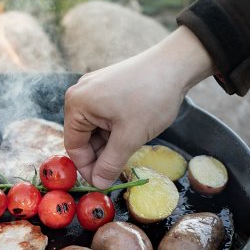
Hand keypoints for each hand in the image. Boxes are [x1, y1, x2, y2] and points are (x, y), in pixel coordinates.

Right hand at [64, 27, 213, 188]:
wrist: (175, 65)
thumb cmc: (150, 98)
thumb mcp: (129, 137)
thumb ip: (110, 164)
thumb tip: (99, 184)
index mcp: (77, 104)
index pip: (73, 146)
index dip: (88, 168)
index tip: (104, 182)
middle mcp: (80, 94)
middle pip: (83, 137)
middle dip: (101, 155)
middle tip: (119, 170)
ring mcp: (94, 89)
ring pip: (96, 128)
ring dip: (110, 144)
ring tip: (131, 148)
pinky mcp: (108, 87)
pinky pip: (104, 116)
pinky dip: (115, 130)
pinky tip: (132, 134)